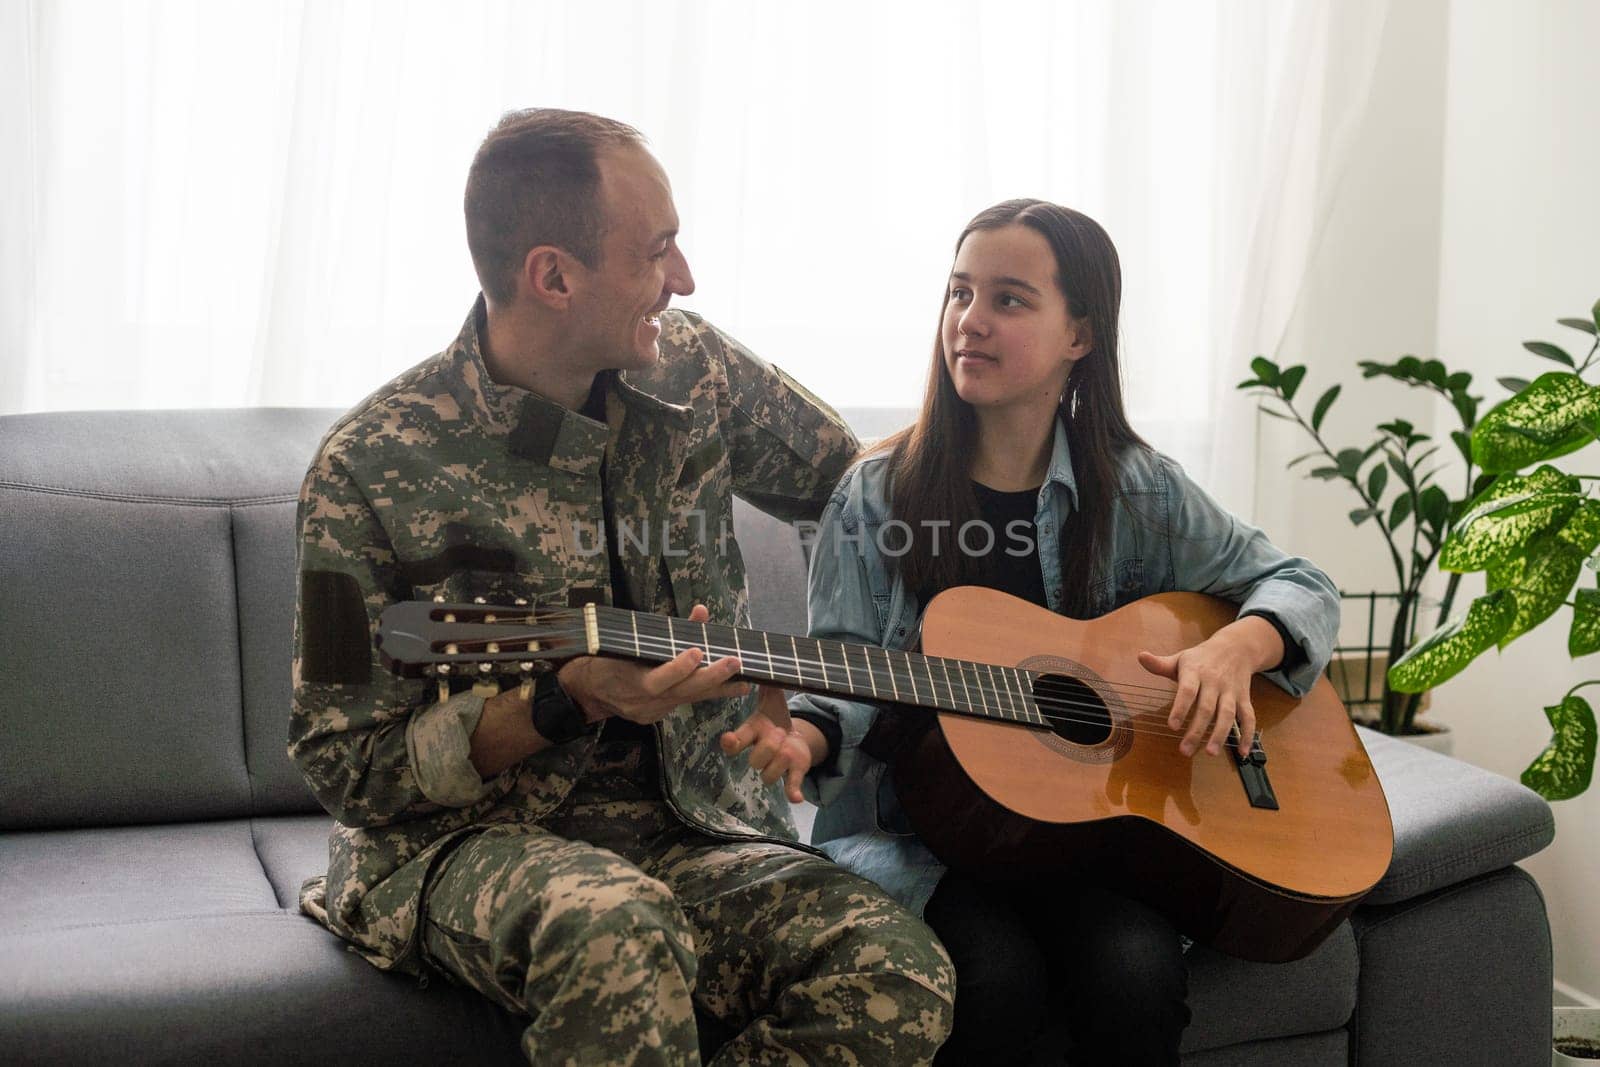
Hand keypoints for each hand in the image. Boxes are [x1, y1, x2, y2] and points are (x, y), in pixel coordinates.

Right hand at [557, 604, 748, 724]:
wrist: (585, 692)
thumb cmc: (606, 658)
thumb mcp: (628, 640)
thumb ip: (667, 630)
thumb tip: (701, 612)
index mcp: (630, 680)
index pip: (658, 678)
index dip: (678, 667)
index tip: (697, 652)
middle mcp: (642, 701)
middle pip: (681, 692)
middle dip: (712, 678)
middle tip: (735, 662)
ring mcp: (649, 712)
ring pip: (687, 700)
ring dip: (716, 690)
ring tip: (744, 681)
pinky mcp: (653, 718)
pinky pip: (681, 704)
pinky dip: (701, 694)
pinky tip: (725, 688)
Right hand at [720, 685, 819, 803]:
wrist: (793, 733)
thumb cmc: (775, 715)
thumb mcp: (772, 698)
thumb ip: (766, 684)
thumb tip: (760, 663)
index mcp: (753, 732)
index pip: (734, 743)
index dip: (731, 743)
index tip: (729, 739)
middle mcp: (759, 752)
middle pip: (754, 760)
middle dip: (768, 747)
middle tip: (780, 732)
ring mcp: (775, 765)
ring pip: (769, 775)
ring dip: (780, 763)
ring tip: (789, 748)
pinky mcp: (791, 772)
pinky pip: (788, 786)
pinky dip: (792, 791)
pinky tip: (797, 797)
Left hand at [1137, 617, 1280, 758]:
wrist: (1236, 647)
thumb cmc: (1202, 658)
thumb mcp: (1180, 658)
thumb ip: (1160, 664)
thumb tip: (1141, 657)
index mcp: (1195, 672)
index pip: (1188, 690)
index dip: (1181, 708)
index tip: (1172, 726)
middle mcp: (1214, 682)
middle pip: (1206, 708)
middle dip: (1197, 730)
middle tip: (1185, 750)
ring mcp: (1230, 691)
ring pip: (1227, 714)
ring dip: (1220, 734)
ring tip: (1210, 752)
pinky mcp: (1244, 698)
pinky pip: (1248, 717)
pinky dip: (1247, 735)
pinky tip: (1242, 752)